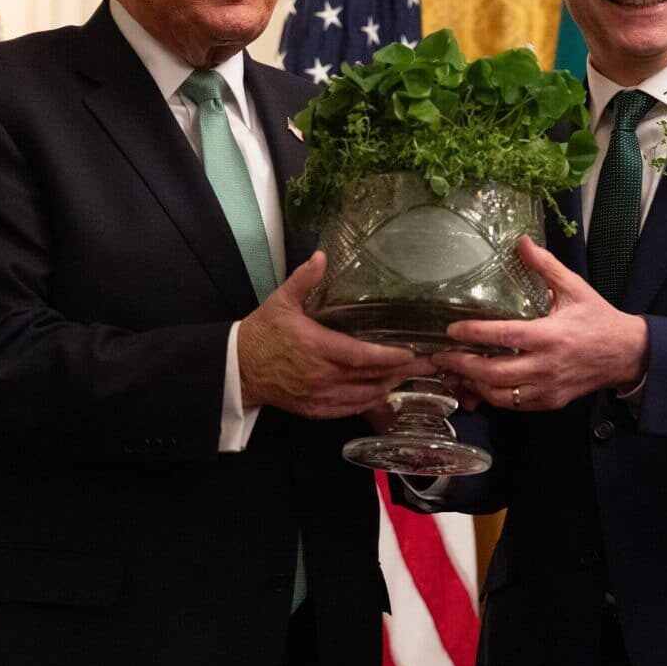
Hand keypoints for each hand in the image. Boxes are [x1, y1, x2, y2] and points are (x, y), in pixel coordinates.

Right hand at [238, 251, 436, 418]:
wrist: (239, 369)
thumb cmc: (262, 333)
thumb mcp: (280, 301)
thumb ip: (304, 279)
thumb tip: (321, 255)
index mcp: (315, 346)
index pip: (360, 355)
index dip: (388, 356)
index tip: (410, 352)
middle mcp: (321, 375)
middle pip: (370, 378)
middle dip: (400, 372)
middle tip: (427, 364)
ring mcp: (319, 396)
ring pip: (364, 396)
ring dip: (389, 387)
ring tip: (410, 376)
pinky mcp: (315, 410)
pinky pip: (350, 409)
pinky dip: (370, 402)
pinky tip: (384, 393)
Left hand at [431, 236, 648, 410]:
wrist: (627, 354)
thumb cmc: (598, 319)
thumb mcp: (575, 288)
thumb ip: (546, 266)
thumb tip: (522, 241)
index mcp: (551, 335)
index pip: (505, 336)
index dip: (475, 334)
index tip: (452, 330)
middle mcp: (547, 365)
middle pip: (495, 373)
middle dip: (463, 366)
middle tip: (440, 357)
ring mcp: (548, 388)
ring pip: (501, 396)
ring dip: (474, 385)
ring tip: (453, 373)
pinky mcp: (550, 401)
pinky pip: (514, 405)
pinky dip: (493, 397)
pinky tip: (477, 385)